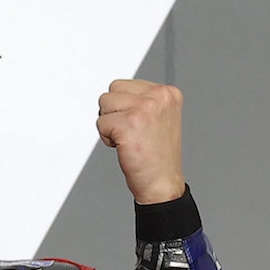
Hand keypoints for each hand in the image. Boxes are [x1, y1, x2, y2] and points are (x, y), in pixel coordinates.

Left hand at [96, 79, 185, 203]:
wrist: (163, 184)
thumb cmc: (159, 156)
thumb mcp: (161, 117)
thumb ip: (144, 100)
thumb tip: (117, 93)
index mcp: (168, 93)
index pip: (124, 85)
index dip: (124, 108)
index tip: (139, 125)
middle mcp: (158, 97)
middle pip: (111, 91)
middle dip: (114, 113)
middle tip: (132, 133)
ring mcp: (144, 109)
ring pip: (104, 105)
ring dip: (110, 125)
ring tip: (130, 139)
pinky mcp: (128, 124)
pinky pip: (100, 123)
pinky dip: (107, 138)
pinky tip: (125, 147)